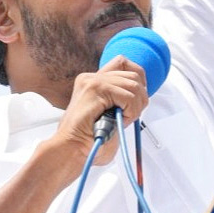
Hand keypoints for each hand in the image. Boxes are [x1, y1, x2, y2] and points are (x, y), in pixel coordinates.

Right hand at [51, 56, 149, 174]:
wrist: (71, 150)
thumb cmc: (88, 139)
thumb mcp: (109, 113)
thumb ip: (121, 98)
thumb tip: (142, 93)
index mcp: (93, 81)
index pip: (123, 62)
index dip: (139, 78)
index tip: (138, 96)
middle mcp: (91, 77)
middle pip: (133, 74)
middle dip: (140, 97)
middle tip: (131, 115)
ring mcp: (92, 81)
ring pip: (134, 85)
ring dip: (136, 107)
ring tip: (123, 120)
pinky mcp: (95, 89)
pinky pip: (129, 96)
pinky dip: (132, 111)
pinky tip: (120, 120)